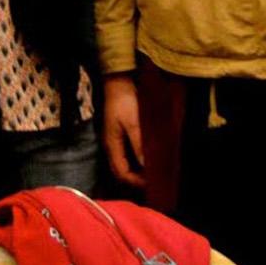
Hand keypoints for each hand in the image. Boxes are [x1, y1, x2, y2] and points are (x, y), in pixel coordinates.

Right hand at [101, 73, 145, 187]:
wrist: (118, 82)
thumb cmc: (124, 101)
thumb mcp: (134, 122)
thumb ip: (138, 144)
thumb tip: (145, 165)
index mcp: (112, 145)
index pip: (121, 172)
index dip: (136, 181)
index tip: (152, 182)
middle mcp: (111, 146)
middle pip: (121, 171)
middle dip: (136, 179)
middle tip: (154, 180)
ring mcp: (114, 140)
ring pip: (124, 163)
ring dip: (137, 170)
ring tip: (152, 171)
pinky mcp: (119, 134)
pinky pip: (126, 154)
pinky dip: (136, 160)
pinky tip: (147, 157)